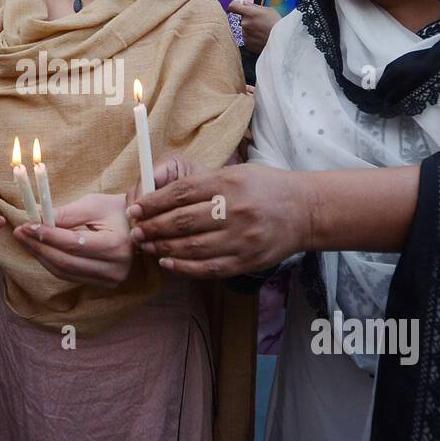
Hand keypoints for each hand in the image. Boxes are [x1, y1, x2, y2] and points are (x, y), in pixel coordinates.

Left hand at [12, 193, 134, 287]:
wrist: (137, 226)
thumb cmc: (115, 211)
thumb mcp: (93, 205)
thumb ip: (66, 214)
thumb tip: (37, 220)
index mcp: (116, 245)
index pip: (73, 244)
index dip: (47, 236)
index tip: (26, 225)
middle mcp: (115, 268)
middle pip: (66, 262)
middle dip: (38, 247)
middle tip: (19, 233)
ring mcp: (110, 280)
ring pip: (64, 272)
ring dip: (41, 256)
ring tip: (24, 240)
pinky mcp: (103, 284)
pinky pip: (69, 276)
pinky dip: (51, 263)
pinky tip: (39, 250)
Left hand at [127, 161, 310, 278]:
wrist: (304, 211)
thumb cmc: (263, 187)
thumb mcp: (233, 173)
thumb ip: (199, 182)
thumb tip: (157, 192)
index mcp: (228, 183)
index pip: (180, 193)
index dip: (152, 203)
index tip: (135, 210)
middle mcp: (234, 210)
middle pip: (182, 222)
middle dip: (152, 228)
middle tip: (135, 231)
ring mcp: (242, 238)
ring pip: (192, 247)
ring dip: (163, 249)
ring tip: (146, 246)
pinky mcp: (247, 260)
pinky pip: (209, 268)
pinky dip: (184, 268)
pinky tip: (167, 263)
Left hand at [228, 1, 281, 52]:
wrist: (282, 41)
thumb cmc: (278, 25)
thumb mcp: (268, 10)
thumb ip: (254, 6)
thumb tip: (246, 3)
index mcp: (250, 13)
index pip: (233, 6)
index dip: (235, 4)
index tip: (238, 4)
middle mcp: (245, 24)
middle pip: (242, 18)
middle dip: (249, 19)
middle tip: (260, 21)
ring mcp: (245, 34)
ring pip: (245, 28)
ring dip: (251, 28)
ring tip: (263, 30)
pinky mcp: (247, 44)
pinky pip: (247, 37)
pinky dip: (253, 37)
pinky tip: (261, 36)